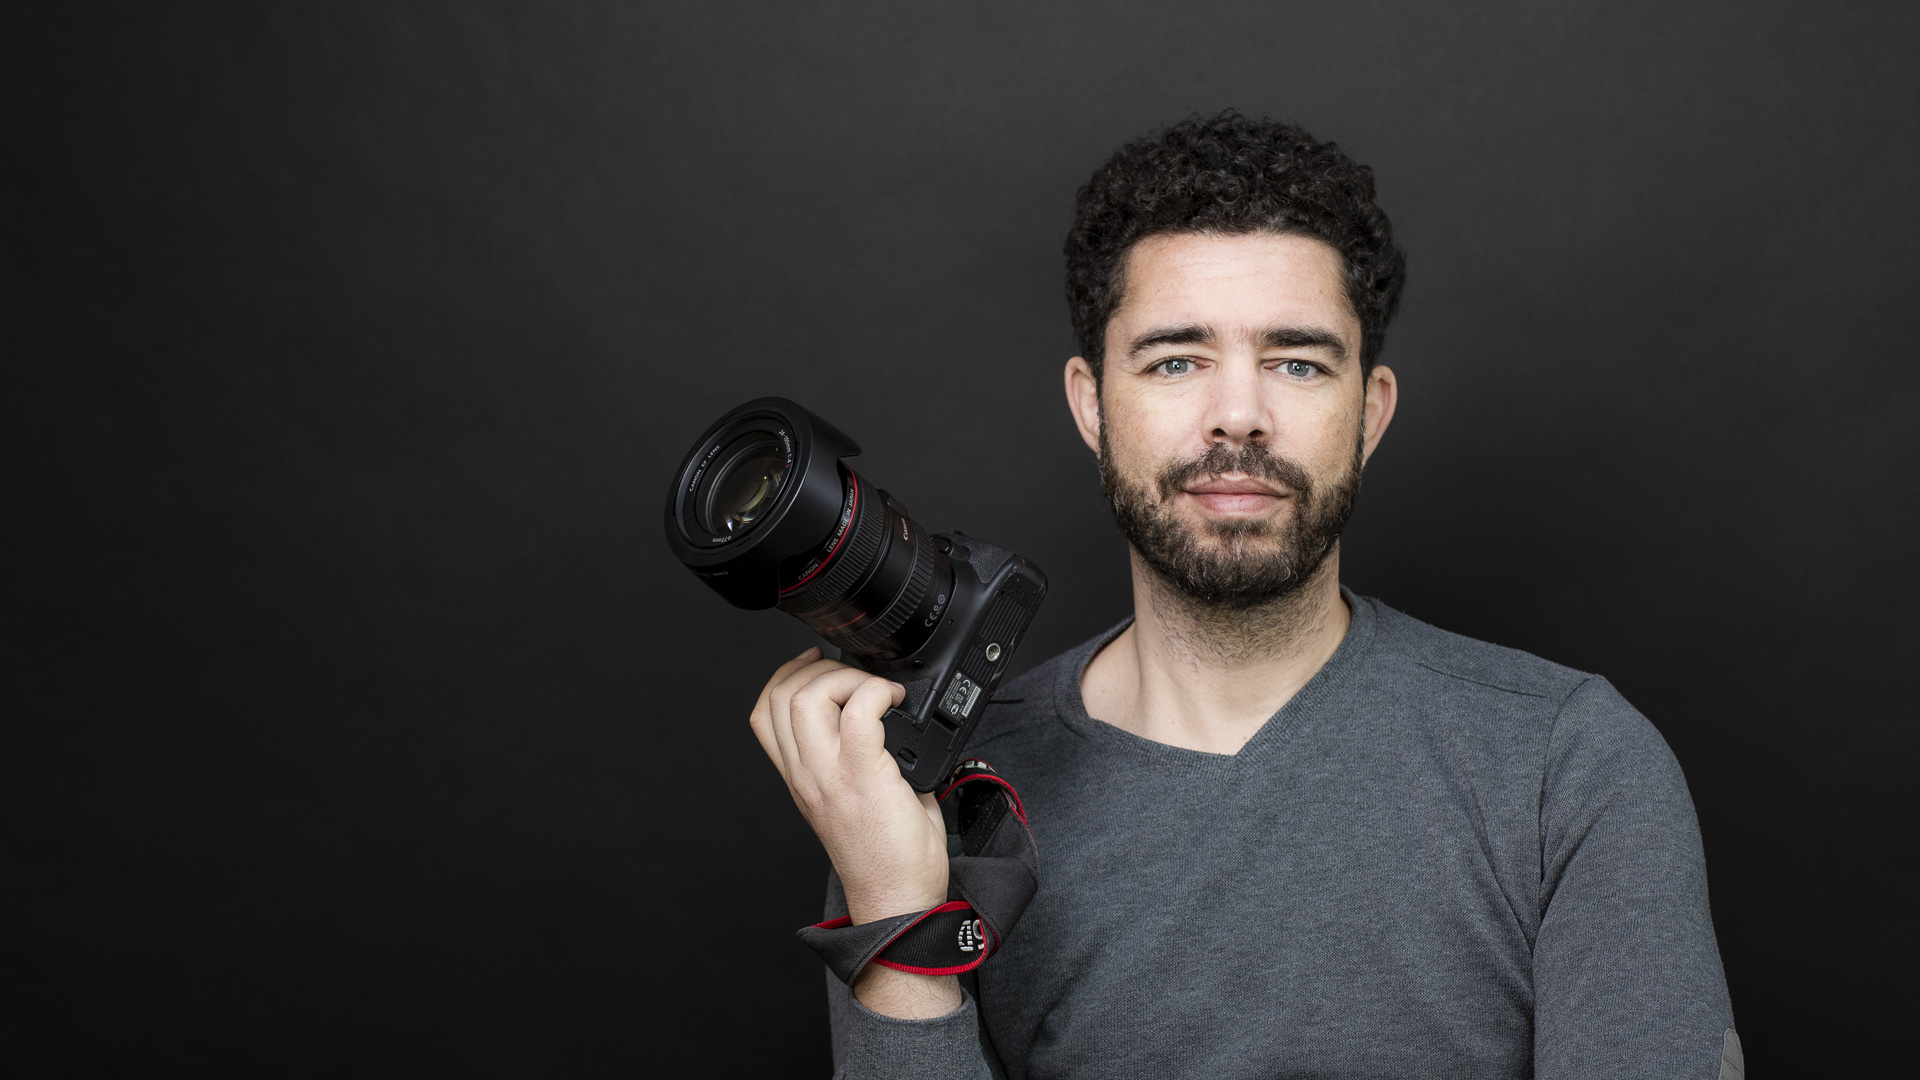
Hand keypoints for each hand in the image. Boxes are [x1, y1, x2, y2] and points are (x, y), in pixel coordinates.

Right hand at [749, 648, 950, 923]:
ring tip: (874, 689)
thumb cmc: (886, 857)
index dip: (785, 675)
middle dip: (818, 667)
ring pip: (808, 697)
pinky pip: (858, 712)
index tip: (816, 662)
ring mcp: (831, 775)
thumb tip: (889, 718)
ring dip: (846, 677)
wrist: (898, 901)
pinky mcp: (863, 776)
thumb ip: (855, 757)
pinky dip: (877, 693)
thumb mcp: (854, 799)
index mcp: (802, 778)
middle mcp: (807, 774)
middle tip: (856, 675)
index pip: (765, 713)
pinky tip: (896, 701)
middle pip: (782, 695)